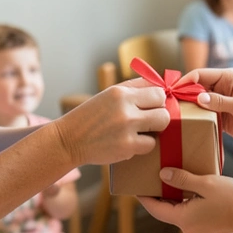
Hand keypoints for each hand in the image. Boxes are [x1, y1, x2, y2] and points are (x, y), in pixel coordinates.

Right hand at [52, 82, 168, 165]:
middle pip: (163, 109)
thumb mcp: (108, 95)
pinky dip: (142, 145)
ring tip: (140, 131)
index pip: (158, 91)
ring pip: (161, 126)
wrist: (68, 140)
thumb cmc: (90, 117)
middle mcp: (125, 108)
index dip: (158, 100)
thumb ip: (134, 88)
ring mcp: (126, 128)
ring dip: (154, 130)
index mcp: (120, 92)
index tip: (152, 106)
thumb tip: (160, 84)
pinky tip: (129, 142)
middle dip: (159, 115)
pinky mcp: (126, 147)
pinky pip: (150, 144)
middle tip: (148, 120)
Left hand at [138, 168, 232, 232]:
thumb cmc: (232, 197)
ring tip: (168, 181)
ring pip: (179, 213)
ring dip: (173, 199)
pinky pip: (191, 215)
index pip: (155, 209)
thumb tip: (162, 174)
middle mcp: (188, 229)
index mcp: (183, 219)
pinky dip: (186, 203)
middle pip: (166, 212)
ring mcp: (199, 231)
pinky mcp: (209, 229)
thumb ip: (182, 179)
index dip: (144, 198)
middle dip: (158, 196)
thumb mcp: (205, 183)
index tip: (135, 187)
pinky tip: (189, 190)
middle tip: (149, 180)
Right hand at [179, 67, 232, 149]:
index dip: (186, 81)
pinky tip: (186, 125)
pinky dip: (195, 119)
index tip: (172, 91)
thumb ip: (220, 102)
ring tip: (174, 116)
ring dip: (188, 108)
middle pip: (196, 88)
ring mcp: (220, 102)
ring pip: (197, 102)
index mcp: (228, 77)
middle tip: (169, 106)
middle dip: (183, 95)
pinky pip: (203, 115)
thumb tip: (198, 97)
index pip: (201, 74)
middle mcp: (222, 87)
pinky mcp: (220, 116)